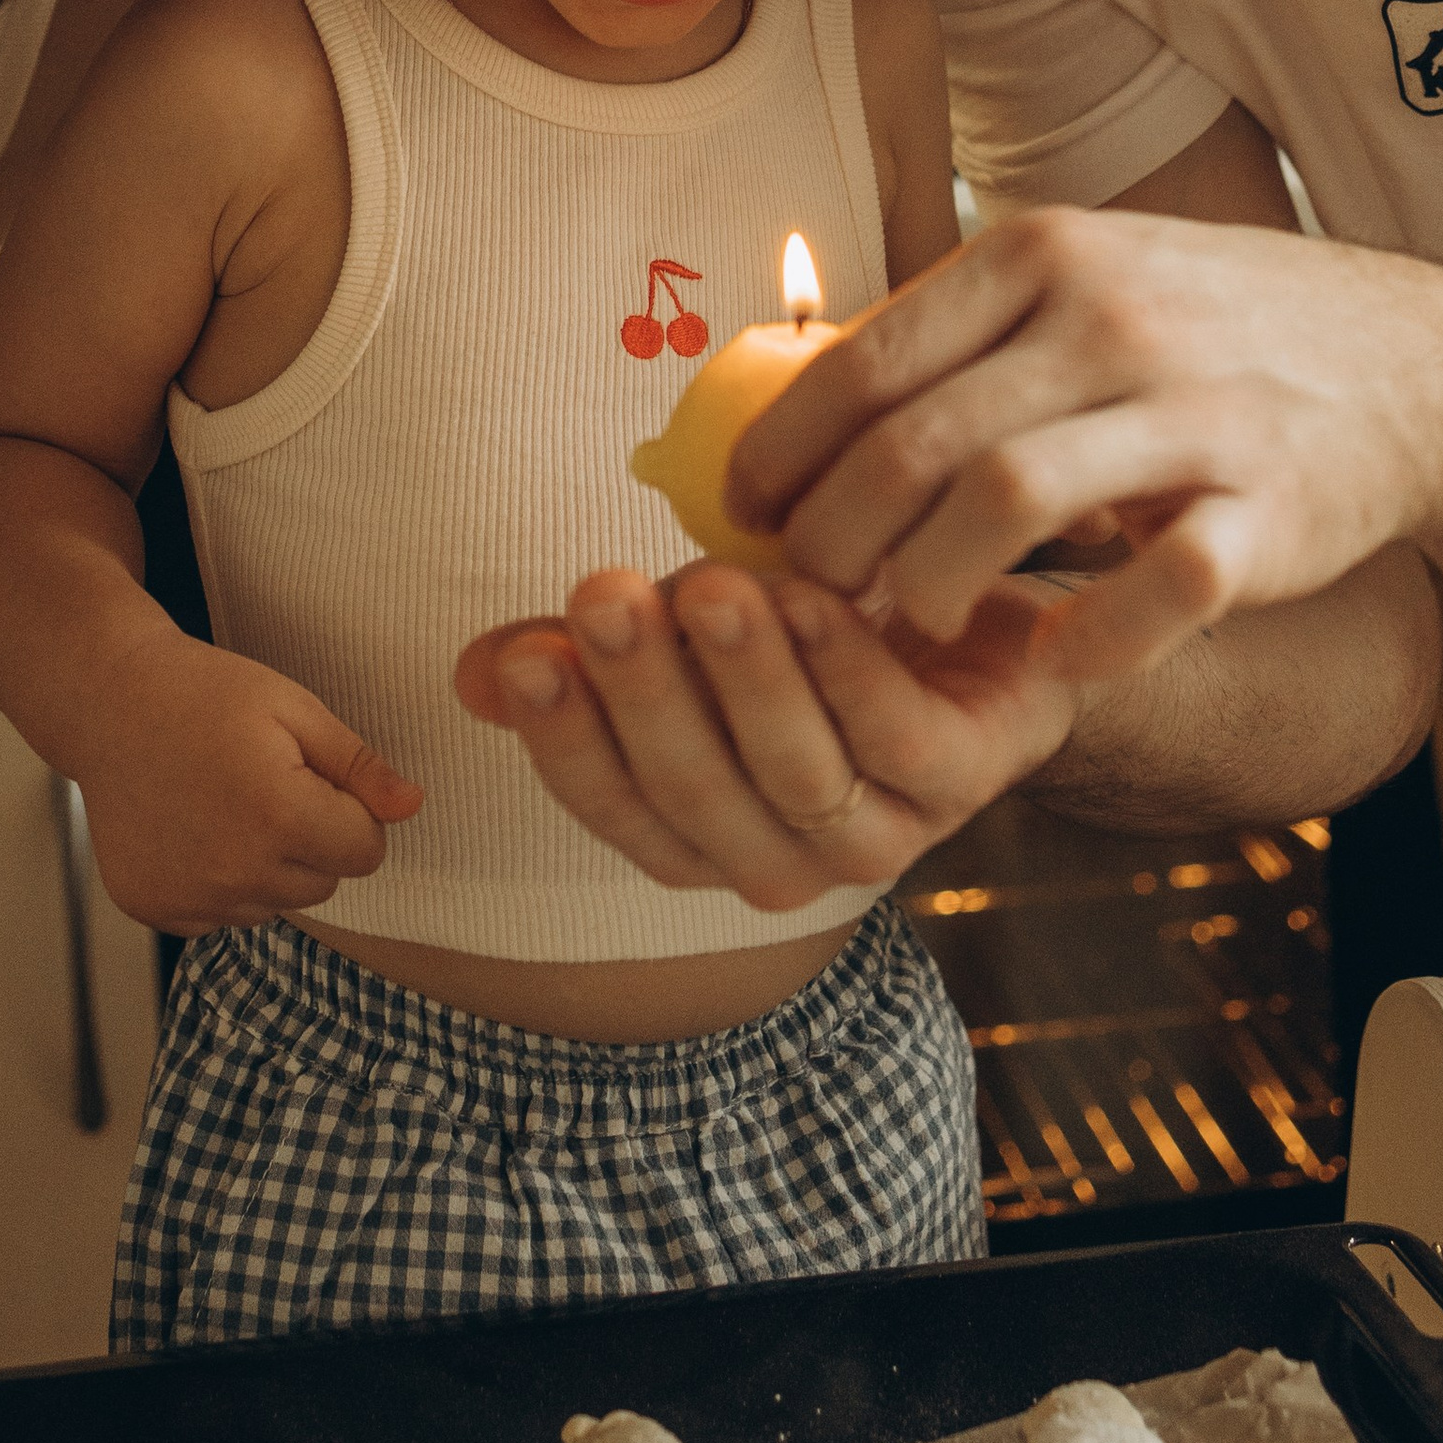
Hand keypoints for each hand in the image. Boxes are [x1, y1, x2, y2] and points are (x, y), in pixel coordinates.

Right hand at [71, 633, 421, 934]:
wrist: (110, 701)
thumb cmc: (204, 694)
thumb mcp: (294, 708)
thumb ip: (358, 765)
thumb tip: (412, 805)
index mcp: (279, 815)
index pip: (366, 852)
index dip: (353, 812)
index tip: (317, 777)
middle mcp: (235, 870)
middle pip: (324, 883)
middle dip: (313, 838)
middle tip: (267, 782)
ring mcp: (190, 897)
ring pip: (273, 903)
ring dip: (266, 865)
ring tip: (227, 803)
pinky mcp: (155, 908)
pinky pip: (220, 916)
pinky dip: (218, 883)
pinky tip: (194, 830)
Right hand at [454, 559, 1088, 908]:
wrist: (969, 622)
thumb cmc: (805, 634)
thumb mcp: (686, 640)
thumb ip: (589, 658)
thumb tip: (472, 675)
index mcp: (699, 834)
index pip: (612, 806)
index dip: (565, 739)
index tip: (527, 653)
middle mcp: (779, 857)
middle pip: (697, 792)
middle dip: (645, 693)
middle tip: (604, 594)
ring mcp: (875, 832)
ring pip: (794, 771)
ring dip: (746, 677)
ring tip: (707, 585)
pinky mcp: (957, 782)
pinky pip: (892, 737)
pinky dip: (844, 665)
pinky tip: (807, 592)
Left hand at [724, 204, 1442, 666]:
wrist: (1407, 359)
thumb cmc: (1202, 325)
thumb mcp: (1080, 276)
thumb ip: (960, 330)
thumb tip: (798, 396)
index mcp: (1045, 254)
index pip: (871, 357)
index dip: (787, 449)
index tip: (743, 512)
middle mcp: (1112, 317)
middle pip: (919, 440)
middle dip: (838, 535)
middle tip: (810, 592)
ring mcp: (1195, 409)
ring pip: (1008, 500)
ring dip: (931, 581)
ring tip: (908, 622)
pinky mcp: (1270, 507)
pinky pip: (1158, 585)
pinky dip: (1089, 636)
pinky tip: (1051, 656)